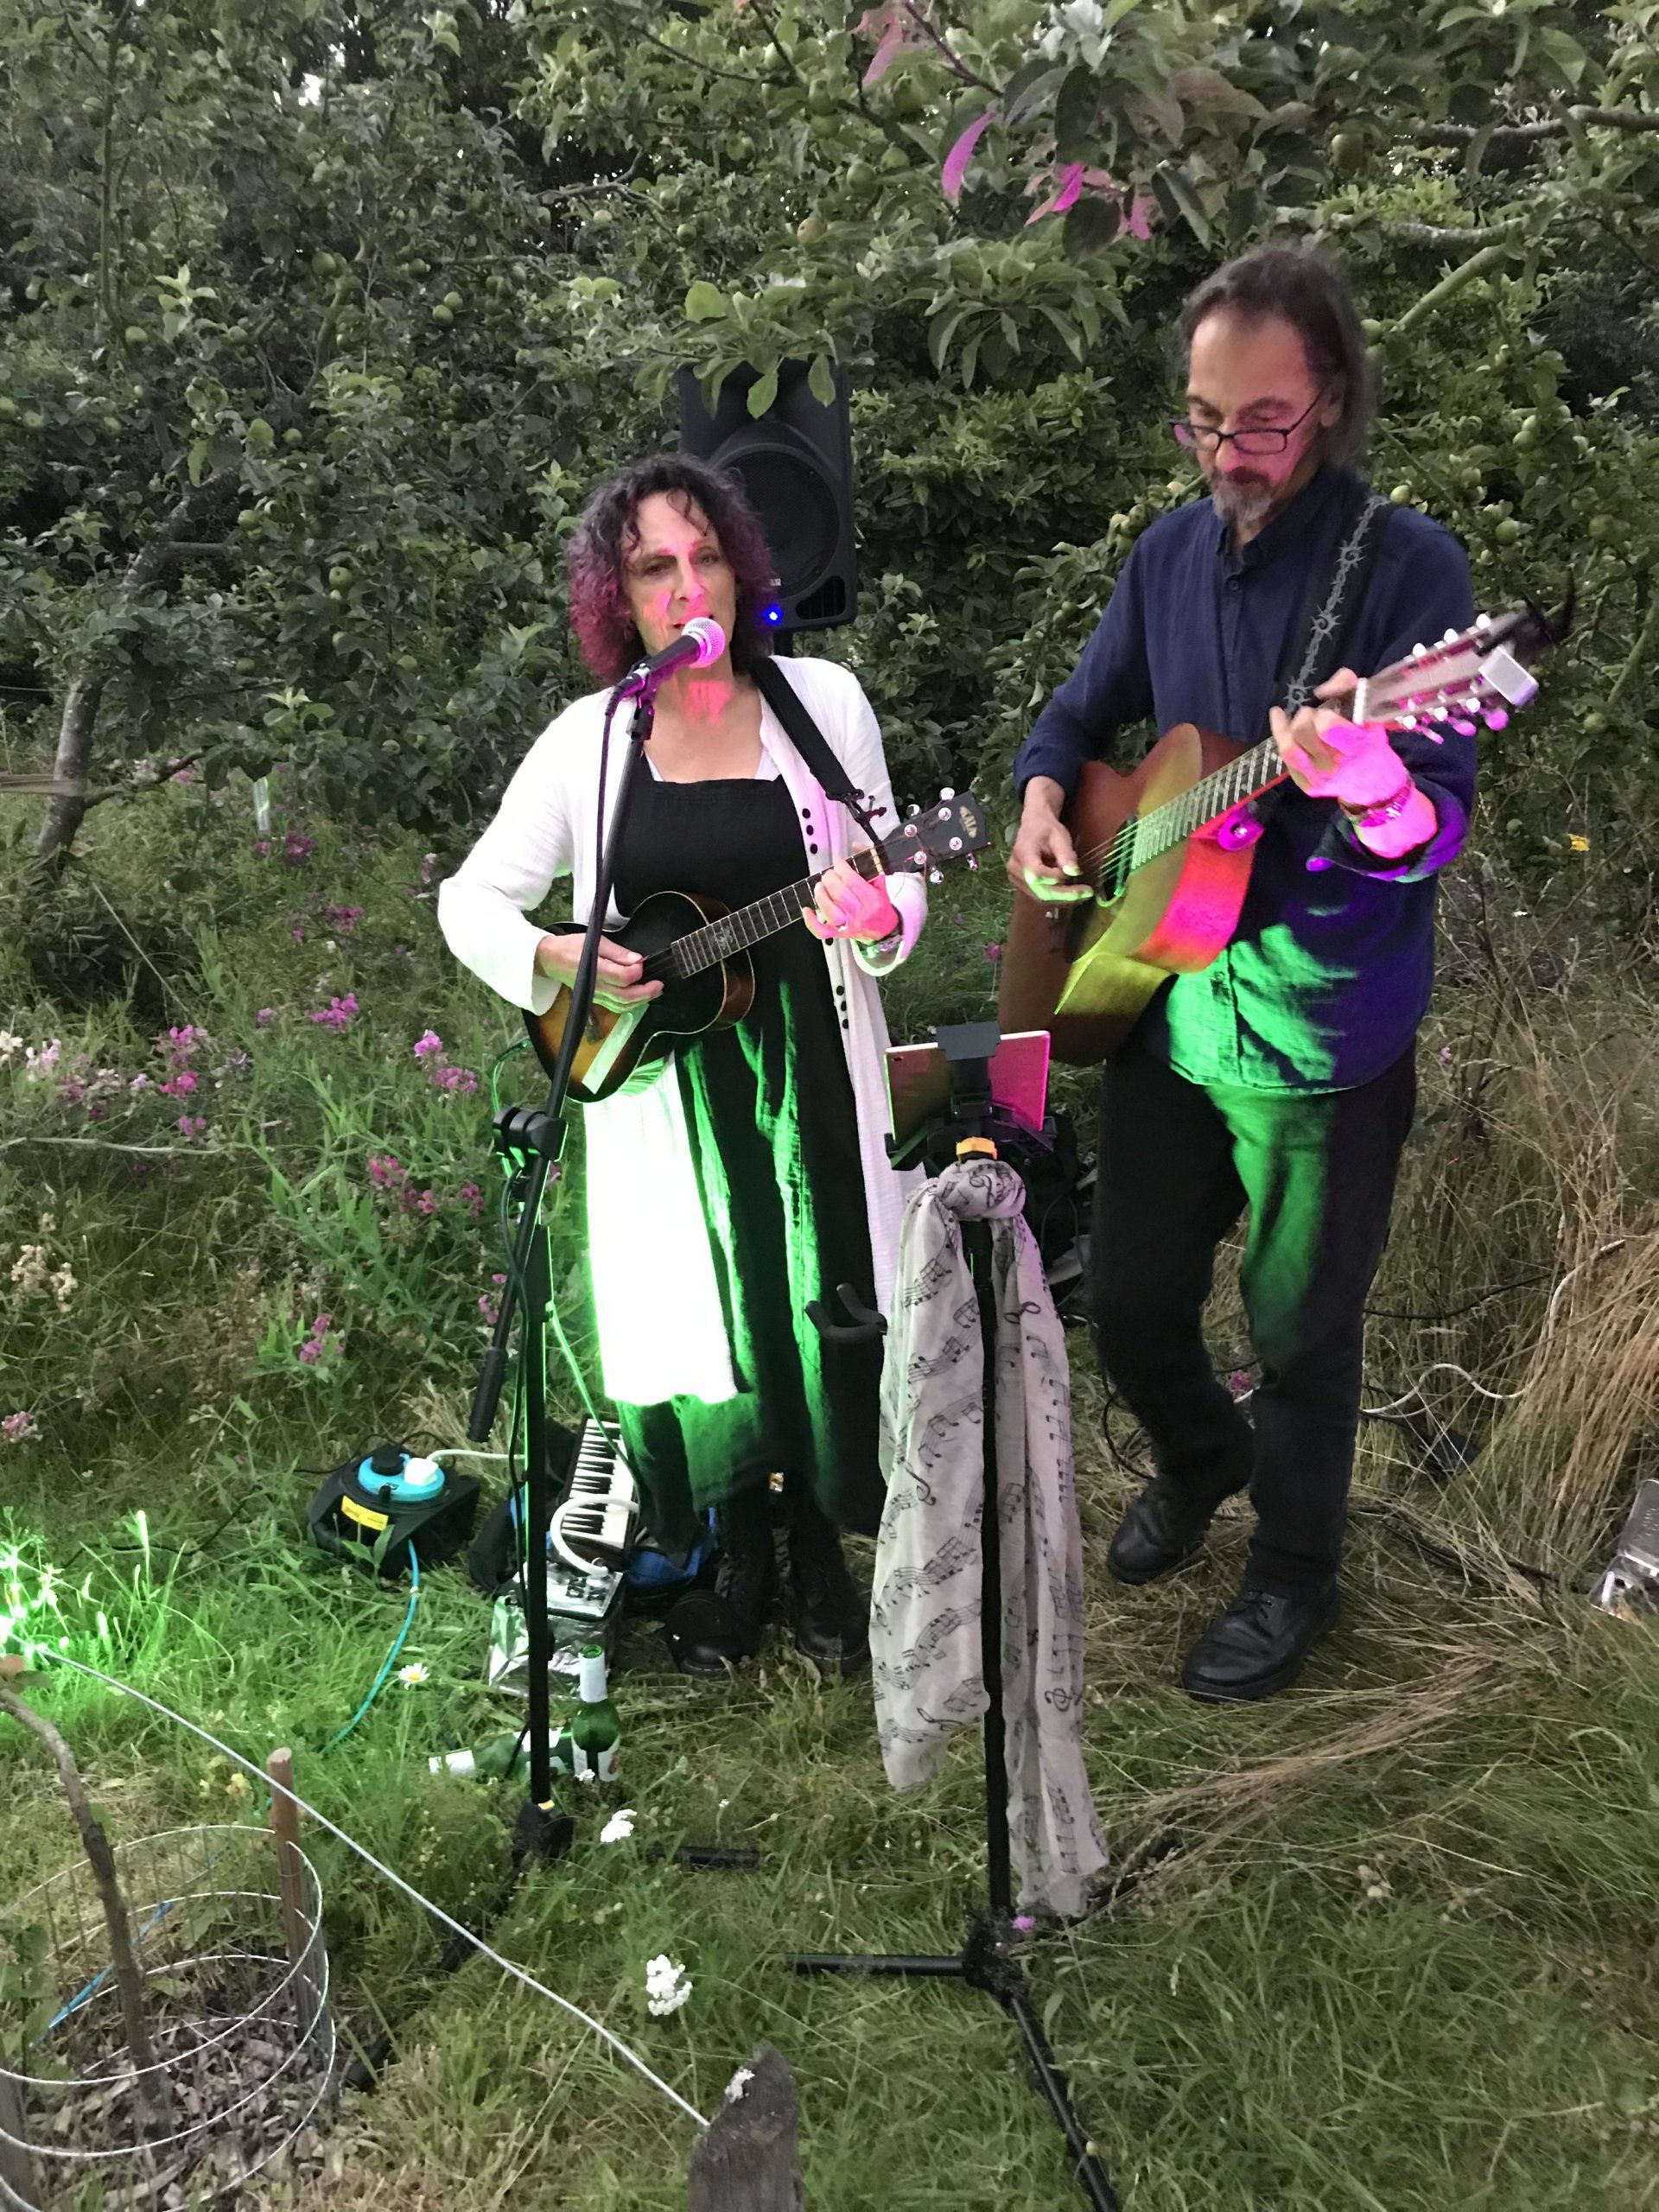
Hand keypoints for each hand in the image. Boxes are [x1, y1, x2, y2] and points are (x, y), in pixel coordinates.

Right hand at [535, 930, 660, 1008]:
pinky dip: (630, 1003)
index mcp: (595, 970)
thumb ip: (617, 952)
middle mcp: (596, 987)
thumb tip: (638, 960)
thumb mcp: (594, 941)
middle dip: (646, 992)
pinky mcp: (595, 999)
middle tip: (659, 985)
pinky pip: (615, 1006)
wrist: (550, 960)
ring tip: (654, 991)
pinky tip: (639, 996)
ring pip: (622, 1005)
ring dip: (641, 1000)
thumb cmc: (570, 947)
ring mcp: (595, 996)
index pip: (622, 978)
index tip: (643, 963)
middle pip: (626, 997)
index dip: (637, 972)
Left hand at [801, 858, 898, 942]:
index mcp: (873, 900)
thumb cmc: (880, 905)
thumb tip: (856, 845)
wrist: (884, 929)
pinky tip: (808, 909)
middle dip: (830, 879)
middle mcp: (861, 914)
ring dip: (821, 894)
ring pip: (830, 911)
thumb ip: (869, 861)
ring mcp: (849, 925)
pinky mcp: (839, 933)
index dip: (842, 868)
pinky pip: (823, 931)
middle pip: (840, 894)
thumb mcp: (880, 882)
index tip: (840, 865)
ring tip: (820, 886)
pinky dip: (812, 922)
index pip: (852, 881)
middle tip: (829, 874)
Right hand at [1008, 777, 1091, 901]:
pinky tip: (1071, 894)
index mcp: (1022, 852)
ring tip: (1082, 894)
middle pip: (1039, 890)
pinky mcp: (1021, 885)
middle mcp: (1015, 869)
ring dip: (1062, 898)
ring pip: (1040, 897)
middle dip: (1065, 895)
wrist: (1034, 827)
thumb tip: (1074, 873)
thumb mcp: (1060, 836)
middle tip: (1087, 893)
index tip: (1074, 872)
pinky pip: (1039, 896)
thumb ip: (1066, 854)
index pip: (1037, 873)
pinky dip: (1056, 897)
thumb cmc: (1047, 829)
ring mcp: (1015, 878)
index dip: (1056, 877)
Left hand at [1270, 667, 1411, 810]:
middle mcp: (1335, 765)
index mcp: (1356, 746)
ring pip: (1288, 746)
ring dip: (1291, 727)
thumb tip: (1323, 690)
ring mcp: (1318, 777)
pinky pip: (1285, 757)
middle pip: (1302, 731)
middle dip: (1306, 717)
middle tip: (1317, 716)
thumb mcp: (1370, 712)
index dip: (1323, 714)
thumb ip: (1349, 688)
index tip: (1327, 712)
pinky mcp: (1305, 784)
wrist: (1373, 783)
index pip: (1327, 727)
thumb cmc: (1370, 743)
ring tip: (1302, 720)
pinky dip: (1283, 736)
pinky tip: (1284, 724)